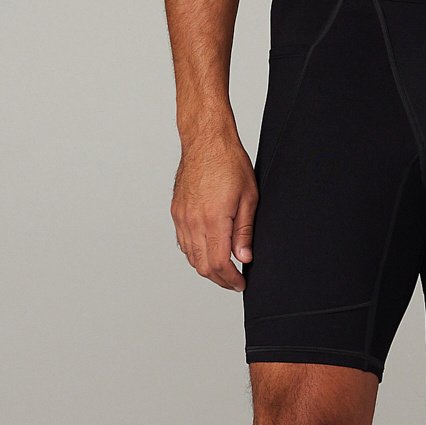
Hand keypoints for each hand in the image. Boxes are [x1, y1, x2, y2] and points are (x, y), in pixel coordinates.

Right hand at [171, 136, 257, 290]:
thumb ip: (245, 231)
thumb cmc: (229, 163)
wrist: (206, 142)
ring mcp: (182, 218)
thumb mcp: (249, 197)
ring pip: (191, 257)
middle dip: (220, 279)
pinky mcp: (176, 212)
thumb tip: (244, 258)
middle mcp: (193, 222)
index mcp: (213, 219)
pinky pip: (183, 243)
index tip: (241, 283)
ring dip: (207, 268)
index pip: (220, 264)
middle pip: (203, 266)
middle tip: (235, 281)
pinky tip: (208, 252)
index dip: (231, 279)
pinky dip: (195, 254)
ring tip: (225, 269)